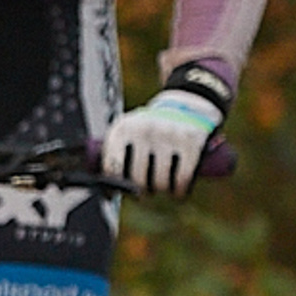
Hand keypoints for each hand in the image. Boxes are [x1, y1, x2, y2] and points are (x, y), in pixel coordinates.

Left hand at [101, 88, 222, 195]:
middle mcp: (144, 130)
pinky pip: (181, 179)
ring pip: (159, 182)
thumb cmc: (149, 129)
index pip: (112, 168)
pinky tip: (177, 192)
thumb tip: (105, 192)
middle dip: (141, 191)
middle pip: (137, 179)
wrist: (185, 104)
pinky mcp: (190, 142)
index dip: (114, 186)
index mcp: (122, 129)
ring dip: (160, 190)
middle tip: (144, 190)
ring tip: (161, 187)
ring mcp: (168, 135)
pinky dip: (179, 191)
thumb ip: (115, 156)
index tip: (119, 192)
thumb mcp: (127, 133)